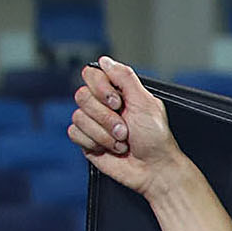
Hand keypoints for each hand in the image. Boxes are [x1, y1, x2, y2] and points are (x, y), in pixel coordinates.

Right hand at [68, 58, 179, 193]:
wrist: (155, 170)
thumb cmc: (156, 139)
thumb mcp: (146, 103)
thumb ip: (125, 78)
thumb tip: (105, 60)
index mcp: (117, 93)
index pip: (92, 75)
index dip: (101, 88)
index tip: (118, 103)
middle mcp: (103, 106)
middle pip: (82, 96)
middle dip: (106, 117)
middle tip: (125, 129)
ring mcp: (94, 123)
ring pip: (78, 116)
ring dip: (103, 133)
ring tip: (122, 142)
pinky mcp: (87, 140)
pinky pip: (74, 133)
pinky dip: (95, 142)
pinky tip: (111, 149)